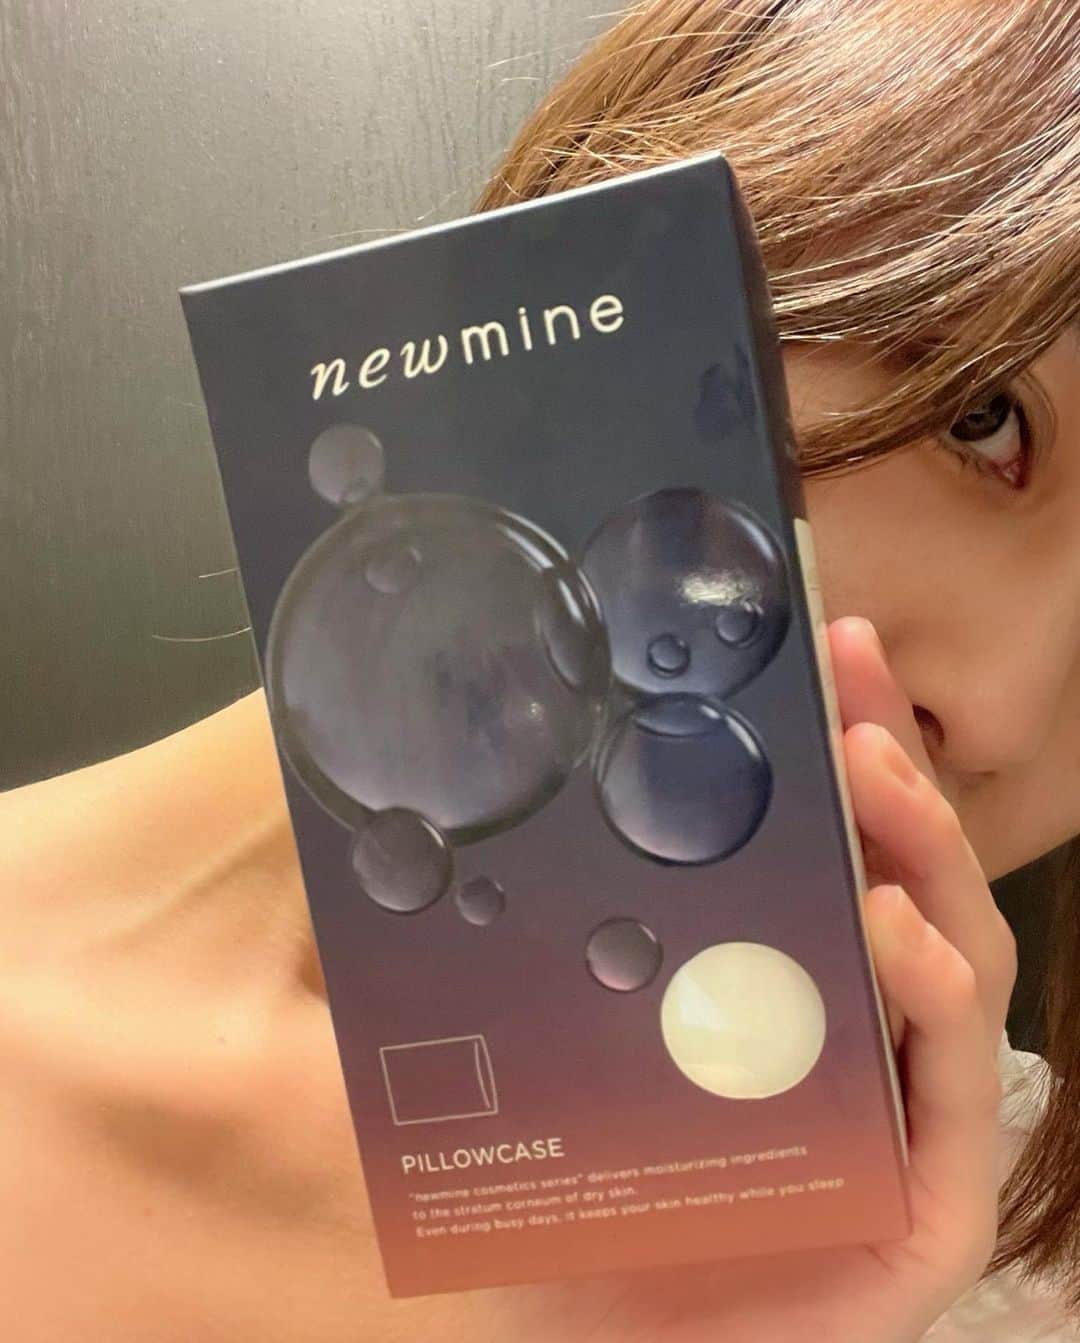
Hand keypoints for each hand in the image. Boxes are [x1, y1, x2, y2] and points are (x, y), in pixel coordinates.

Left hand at [511, 616, 1017, 1342]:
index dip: (842, 740)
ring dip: (924, 856)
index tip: (822, 640)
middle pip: (902, 877)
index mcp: (793, 978)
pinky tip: (900, 938)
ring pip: (952, 959)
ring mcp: (901, 1113)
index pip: (840, 843)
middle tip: (851, 675)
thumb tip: (504, 777)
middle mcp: (860, 1030)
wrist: (577, 1337)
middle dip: (890, 765)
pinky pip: (954, 1094)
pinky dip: (939, 1003)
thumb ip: (567, 912)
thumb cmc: (579, 1176)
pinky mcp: (926, 1207)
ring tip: (874, 776)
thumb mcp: (569, 1011)